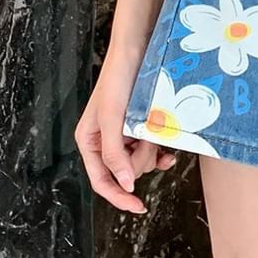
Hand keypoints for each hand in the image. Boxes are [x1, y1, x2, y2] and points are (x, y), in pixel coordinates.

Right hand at [75, 55, 177, 213]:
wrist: (138, 51)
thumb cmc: (119, 81)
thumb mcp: (113, 118)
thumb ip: (115, 153)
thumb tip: (124, 184)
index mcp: (89, 142)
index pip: (101, 181)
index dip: (119, 196)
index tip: (139, 206)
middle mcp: (104, 142)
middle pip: (124, 172)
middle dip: (139, 160)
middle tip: (146, 140)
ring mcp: (123, 136)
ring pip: (140, 163)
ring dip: (150, 153)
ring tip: (154, 133)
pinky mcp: (139, 129)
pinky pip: (150, 151)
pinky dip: (159, 151)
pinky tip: (169, 150)